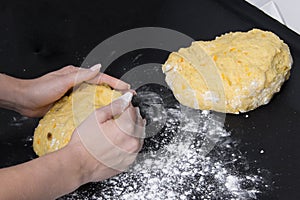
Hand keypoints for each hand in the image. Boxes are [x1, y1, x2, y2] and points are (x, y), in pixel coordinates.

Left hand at [15, 64, 129, 116]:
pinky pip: (85, 104)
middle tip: (127, 97)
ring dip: (106, 99)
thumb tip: (98, 67)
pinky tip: (100, 114)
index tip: (127, 87)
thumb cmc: (40, 89)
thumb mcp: (62, 81)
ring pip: (94, 95)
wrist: (24, 100)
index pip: (100, 77)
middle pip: (100, 85)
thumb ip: (81, 75)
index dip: (115, 82)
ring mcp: (74, 93)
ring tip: (118, 106)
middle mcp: (76, 82)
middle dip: (114, 90)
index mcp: (76, 74)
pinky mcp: (69, 102)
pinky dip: (94, 107)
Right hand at [67, 92, 144, 182]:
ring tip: (120, 127)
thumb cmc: (84, 142)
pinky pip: (134, 149)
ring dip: (134, 129)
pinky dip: (130, 142)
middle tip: (122, 114)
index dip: (127, 105)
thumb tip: (126, 98)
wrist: (78, 164)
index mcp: (127, 128)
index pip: (133, 110)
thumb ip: (115, 106)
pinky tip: (120, 141)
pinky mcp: (128, 163)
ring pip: (139, 136)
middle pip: (139, 122)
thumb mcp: (97, 116)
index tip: (122, 104)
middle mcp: (133, 141)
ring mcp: (132, 154)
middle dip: (132, 116)